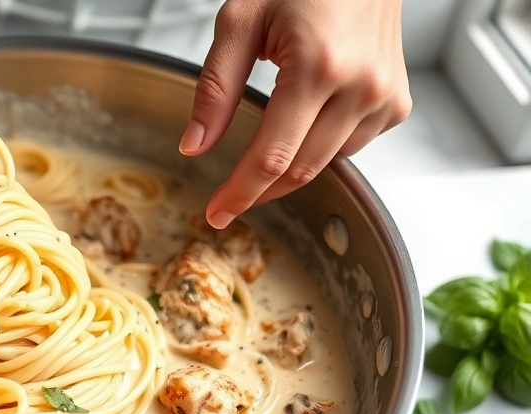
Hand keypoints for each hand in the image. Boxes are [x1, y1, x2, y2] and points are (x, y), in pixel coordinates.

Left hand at [181, 0, 410, 228]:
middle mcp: (361, 87)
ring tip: (262, 153)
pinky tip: (303, 126)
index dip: (240, 192)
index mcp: (319, 66)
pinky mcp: (397, 104)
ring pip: (326, 164)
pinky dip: (320, 148)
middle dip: (259, 192)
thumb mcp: (240, 22)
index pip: (273, 156)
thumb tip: (195, 145)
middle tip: (226, 201)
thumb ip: (215, 88)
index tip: (217, 213)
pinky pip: (350, 147)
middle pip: (300, 170)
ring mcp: (385, 98)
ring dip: (289, 169)